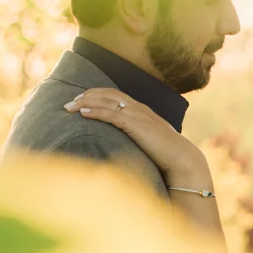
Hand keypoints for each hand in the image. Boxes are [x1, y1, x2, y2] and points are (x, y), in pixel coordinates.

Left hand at [64, 89, 210, 188]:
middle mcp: (139, 109)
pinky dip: (95, 111)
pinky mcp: (135, 125)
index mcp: (142, 110)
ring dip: (86, 102)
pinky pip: (111, 114)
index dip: (97, 94)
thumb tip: (127, 142)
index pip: (116, 94)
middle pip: (108, 94)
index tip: (81, 98)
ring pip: (107, 101)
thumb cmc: (167, 154)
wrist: (182, 159)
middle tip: (69, 101)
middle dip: (87, 95)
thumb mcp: (151, 140)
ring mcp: (138, 116)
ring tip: (70, 106)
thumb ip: (139, 135)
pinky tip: (83, 113)